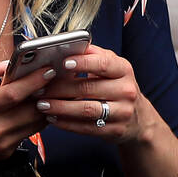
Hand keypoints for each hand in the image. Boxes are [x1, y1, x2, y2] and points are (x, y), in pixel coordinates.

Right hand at [0, 58, 53, 172]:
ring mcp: (2, 143)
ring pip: (36, 124)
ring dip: (44, 109)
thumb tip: (8, 64)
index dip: (35, 80)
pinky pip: (26, 135)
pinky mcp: (5, 153)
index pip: (16, 93)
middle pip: (33, 110)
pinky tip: (29, 112)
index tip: (49, 70)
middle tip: (55, 81)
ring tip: (46, 95)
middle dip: (47, 94)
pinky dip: (31, 122)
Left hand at [35, 45, 151, 143]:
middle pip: (88, 88)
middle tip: (39, 88)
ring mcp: (122, 112)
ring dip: (61, 108)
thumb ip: (91, 55)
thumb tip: (66, 45)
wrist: (138, 118)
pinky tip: (52, 118)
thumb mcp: (111, 67)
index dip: (83, 63)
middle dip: (60, 88)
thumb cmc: (116, 86)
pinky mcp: (115, 130)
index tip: (63, 62)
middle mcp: (126, 90)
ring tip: (42, 105)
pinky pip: (87, 127)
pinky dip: (67, 123)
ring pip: (86, 110)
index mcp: (123, 69)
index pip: (103, 64)